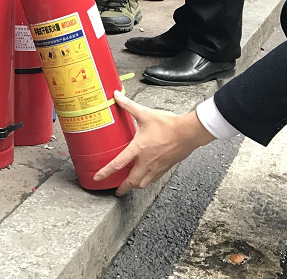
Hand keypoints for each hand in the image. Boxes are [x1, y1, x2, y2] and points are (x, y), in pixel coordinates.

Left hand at [94, 91, 215, 195]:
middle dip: (122, 188)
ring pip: (143, 184)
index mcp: (138, 149)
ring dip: (135, 186)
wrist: (188, 132)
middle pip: (131, 182)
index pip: (118, 164)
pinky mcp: (165, 168)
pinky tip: (145, 176)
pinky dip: (146, 181)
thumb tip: (117, 96)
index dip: (105, 172)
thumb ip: (129, 106)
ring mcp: (156, 167)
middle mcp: (146, 162)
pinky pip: (153, 179)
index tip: (97, 178)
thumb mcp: (145, 114)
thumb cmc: (168, 125)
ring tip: (130, 185)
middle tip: (117, 190)